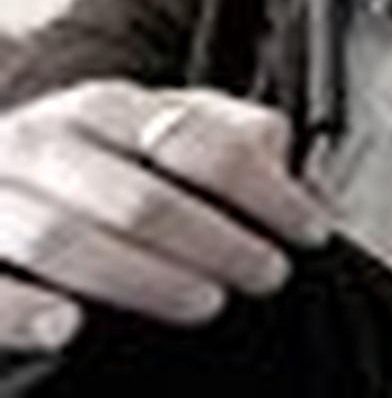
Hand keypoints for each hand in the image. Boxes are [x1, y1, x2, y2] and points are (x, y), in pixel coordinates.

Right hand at [0, 80, 331, 349]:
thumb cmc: (90, 175)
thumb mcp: (159, 142)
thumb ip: (234, 149)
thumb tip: (315, 192)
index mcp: (104, 110)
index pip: (199, 142)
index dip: (266, 191)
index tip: (312, 232)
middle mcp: (40, 144)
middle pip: (140, 196)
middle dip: (215, 241)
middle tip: (268, 275)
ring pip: (62, 238)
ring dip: (141, 277)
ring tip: (205, 304)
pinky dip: (20, 309)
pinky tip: (69, 328)